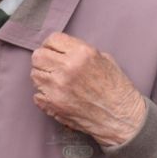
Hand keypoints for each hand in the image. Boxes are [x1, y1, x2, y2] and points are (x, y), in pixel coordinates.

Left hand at [30, 32, 146, 148]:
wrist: (122, 117)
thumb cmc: (117, 89)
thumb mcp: (104, 59)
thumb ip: (80, 52)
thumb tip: (61, 51)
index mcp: (81, 54)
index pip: (52, 40)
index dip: (52, 45)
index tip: (54, 51)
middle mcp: (66, 69)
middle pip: (38, 56)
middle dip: (44, 60)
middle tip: (52, 66)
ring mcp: (57, 88)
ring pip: (34, 75)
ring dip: (43, 77)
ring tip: (56, 82)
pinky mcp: (53, 105)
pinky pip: (37, 95)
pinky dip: (45, 96)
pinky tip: (58, 97)